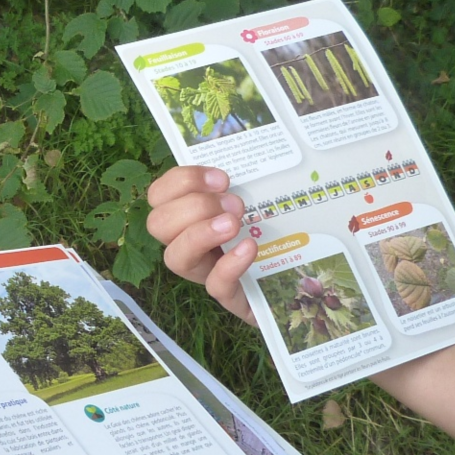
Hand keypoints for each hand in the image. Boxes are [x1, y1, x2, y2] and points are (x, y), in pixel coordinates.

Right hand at [144, 166, 258, 323]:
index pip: (159, 195)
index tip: (222, 178)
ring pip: (174, 258)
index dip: (182, 181)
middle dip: (193, 206)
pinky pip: (216, 286)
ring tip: (234, 223)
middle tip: (235, 204)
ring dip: (199, 234)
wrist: (297, 281)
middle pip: (157, 224)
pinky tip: (249, 248)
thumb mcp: (255, 201)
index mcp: (189, 216)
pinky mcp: (230, 298)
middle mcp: (188, 245)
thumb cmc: (272, 232)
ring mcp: (206, 274)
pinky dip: (229, 264)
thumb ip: (245, 182)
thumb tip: (251, 156)